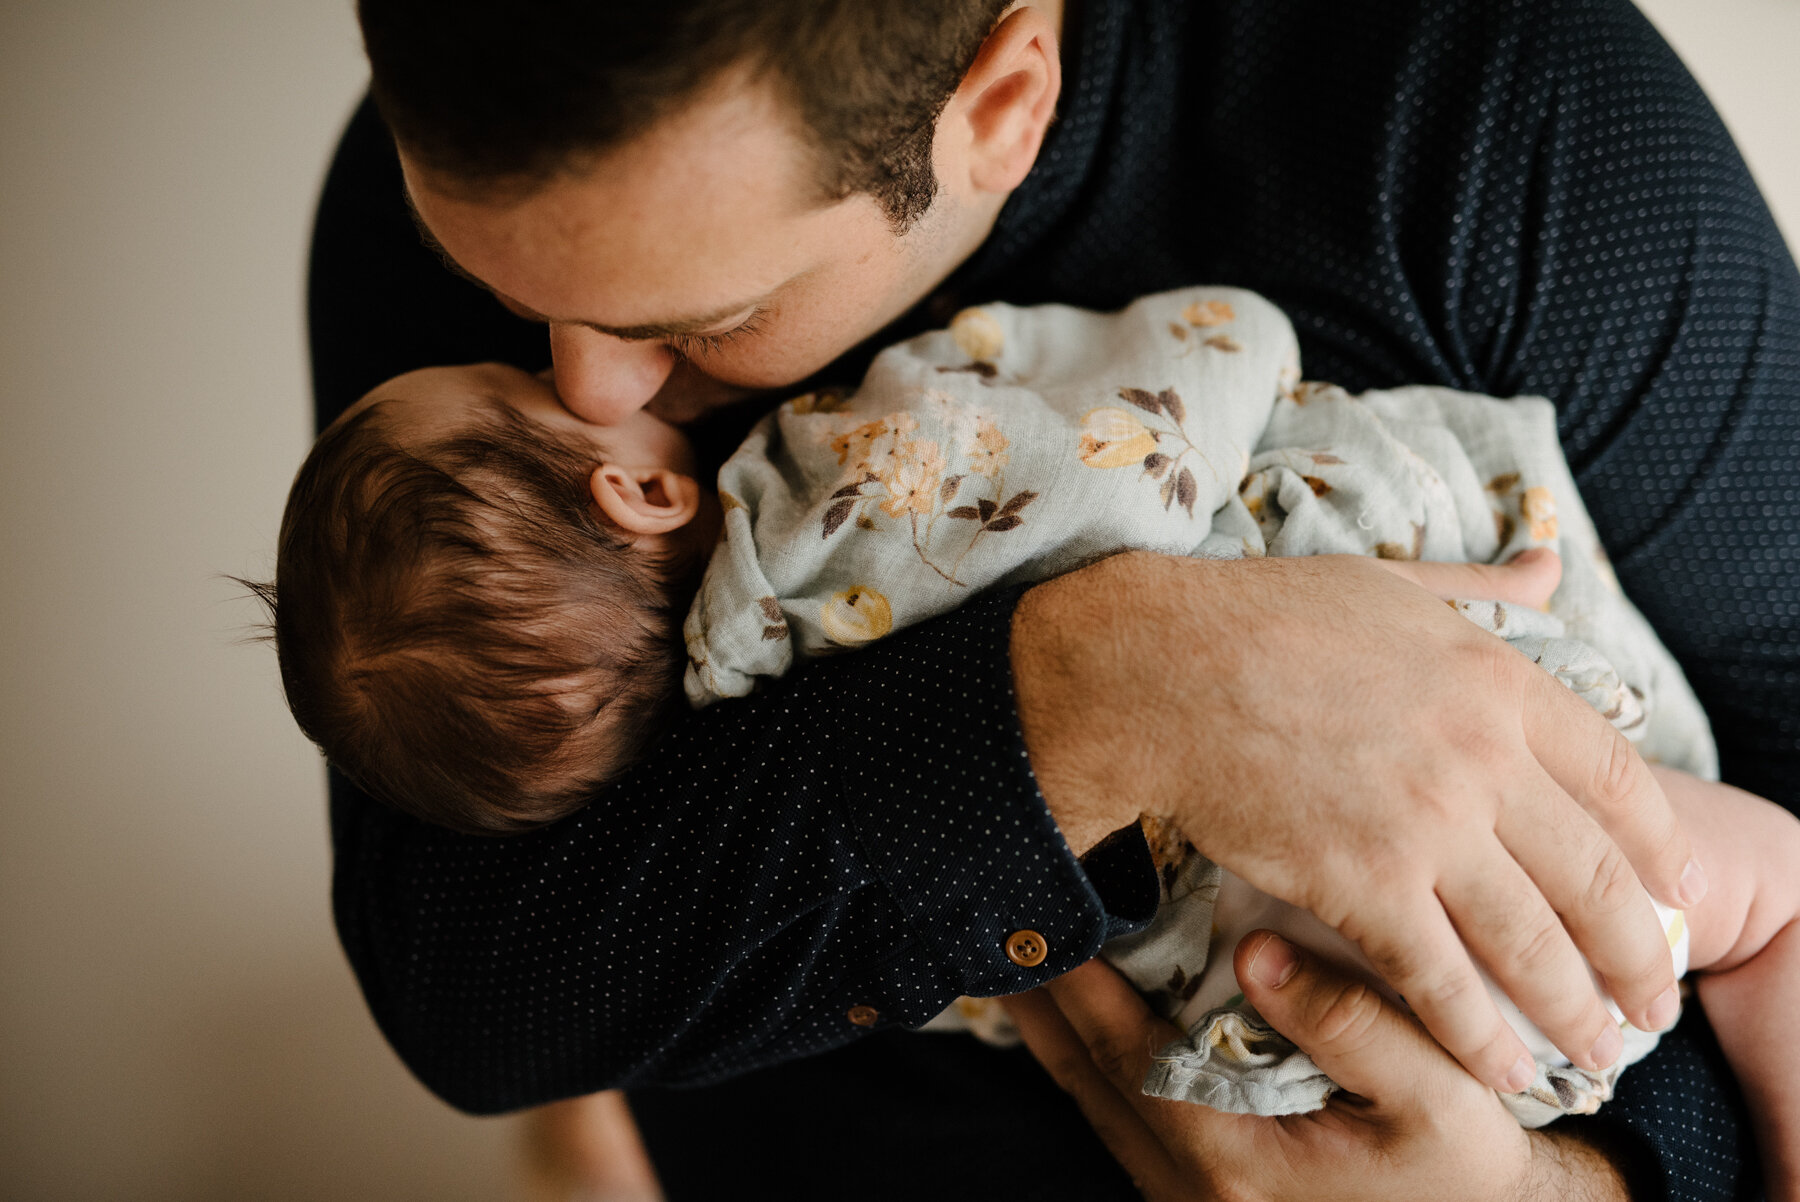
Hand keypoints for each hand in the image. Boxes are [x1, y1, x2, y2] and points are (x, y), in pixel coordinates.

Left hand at [1000, 940, 1632, 1201]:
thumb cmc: (1468, 1173)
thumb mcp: (1437, 1098)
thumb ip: (1348, 1022)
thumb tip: (1256, 950)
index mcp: (1233, 1158)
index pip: (1122, 1054)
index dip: (1077, 983)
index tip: (1045, 915)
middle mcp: (1192, 1188)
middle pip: (1088, 1079)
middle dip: (1046, 1002)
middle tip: (1010, 926)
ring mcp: (1193, 1201)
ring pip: (1098, 1107)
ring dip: (1062, 1034)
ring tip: (1031, 963)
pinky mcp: (1208, 1200)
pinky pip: (1126, 1124)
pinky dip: (1098, 1068)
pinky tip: (1092, 1025)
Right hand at [1011, 551, 1701, 1091]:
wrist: (1159, 667)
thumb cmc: (1262, 617)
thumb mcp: (1393, 583)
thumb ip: (1481, 587)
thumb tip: (1547, 561)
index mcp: (1499, 678)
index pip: (1619, 777)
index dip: (1661, 847)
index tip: (1678, 893)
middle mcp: (1483, 756)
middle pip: (1595, 875)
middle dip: (1638, 952)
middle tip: (1655, 1000)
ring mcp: (1426, 823)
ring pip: (1532, 940)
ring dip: (1578, 1008)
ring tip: (1600, 1050)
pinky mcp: (1361, 882)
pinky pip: (1440, 977)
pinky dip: (1479, 1034)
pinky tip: (1503, 1070)